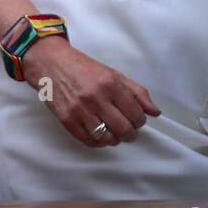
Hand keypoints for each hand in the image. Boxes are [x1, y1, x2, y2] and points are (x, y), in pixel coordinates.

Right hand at [19, 36, 160, 147]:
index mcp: (111, 84)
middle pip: (123, 128)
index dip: (140, 121)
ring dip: (115, 140)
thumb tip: (155, 112)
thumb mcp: (114, 75)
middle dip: (131, 134)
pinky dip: (98, 143)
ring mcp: (80, 110)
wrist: (52, 64)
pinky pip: (89, 141)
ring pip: (107, 138)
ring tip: (115, 134)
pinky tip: (101, 136)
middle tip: (130, 132)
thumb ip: (138, 93)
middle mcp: (97, 98)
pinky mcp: (67, 120)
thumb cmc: (84, 69)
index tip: (138, 120)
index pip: (136, 113)